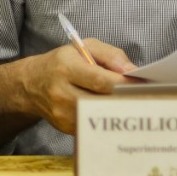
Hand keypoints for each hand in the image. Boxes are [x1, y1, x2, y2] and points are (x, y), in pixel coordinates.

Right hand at [17, 38, 138, 135]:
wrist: (31, 83)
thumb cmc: (63, 62)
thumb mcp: (83, 48)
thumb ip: (111, 55)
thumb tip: (133, 71)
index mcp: (66, 67)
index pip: (99, 79)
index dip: (124, 84)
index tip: (143, 84)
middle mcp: (60, 91)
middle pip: (101, 102)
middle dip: (125, 100)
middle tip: (145, 98)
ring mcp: (61, 113)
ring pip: (99, 117)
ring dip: (118, 112)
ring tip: (134, 106)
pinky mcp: (65, 127)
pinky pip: (93, 126)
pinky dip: (107, 120)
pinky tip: (115, 113)